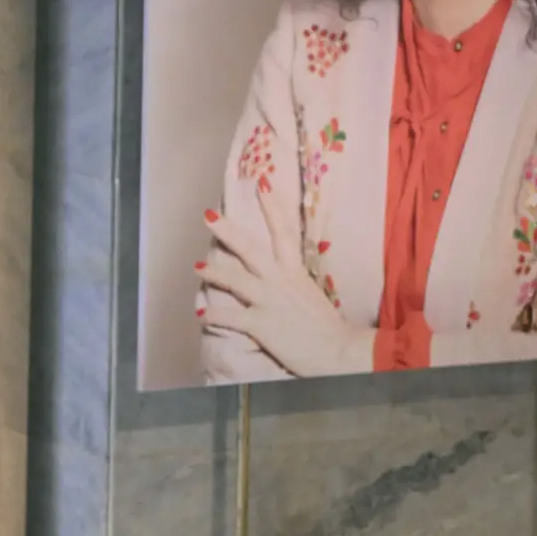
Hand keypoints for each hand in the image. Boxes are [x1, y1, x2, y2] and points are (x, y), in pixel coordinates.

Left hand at [197, 193, 372, 377]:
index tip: (262, 183)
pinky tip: (200, 313)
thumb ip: (293, 285)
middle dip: (226, 231)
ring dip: (212, 271)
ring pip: (233, 279)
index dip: (272, 207)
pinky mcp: (259, 324)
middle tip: (208, 215)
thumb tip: (283, 281)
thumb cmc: (328, 327)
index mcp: (295, 272)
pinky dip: (213, 314)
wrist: (339, 351)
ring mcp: (268, 300)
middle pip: (249, 249)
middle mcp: (279, 280)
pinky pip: (229, 317)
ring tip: (196, 266)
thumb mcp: (311, 295)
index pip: (283, 232)